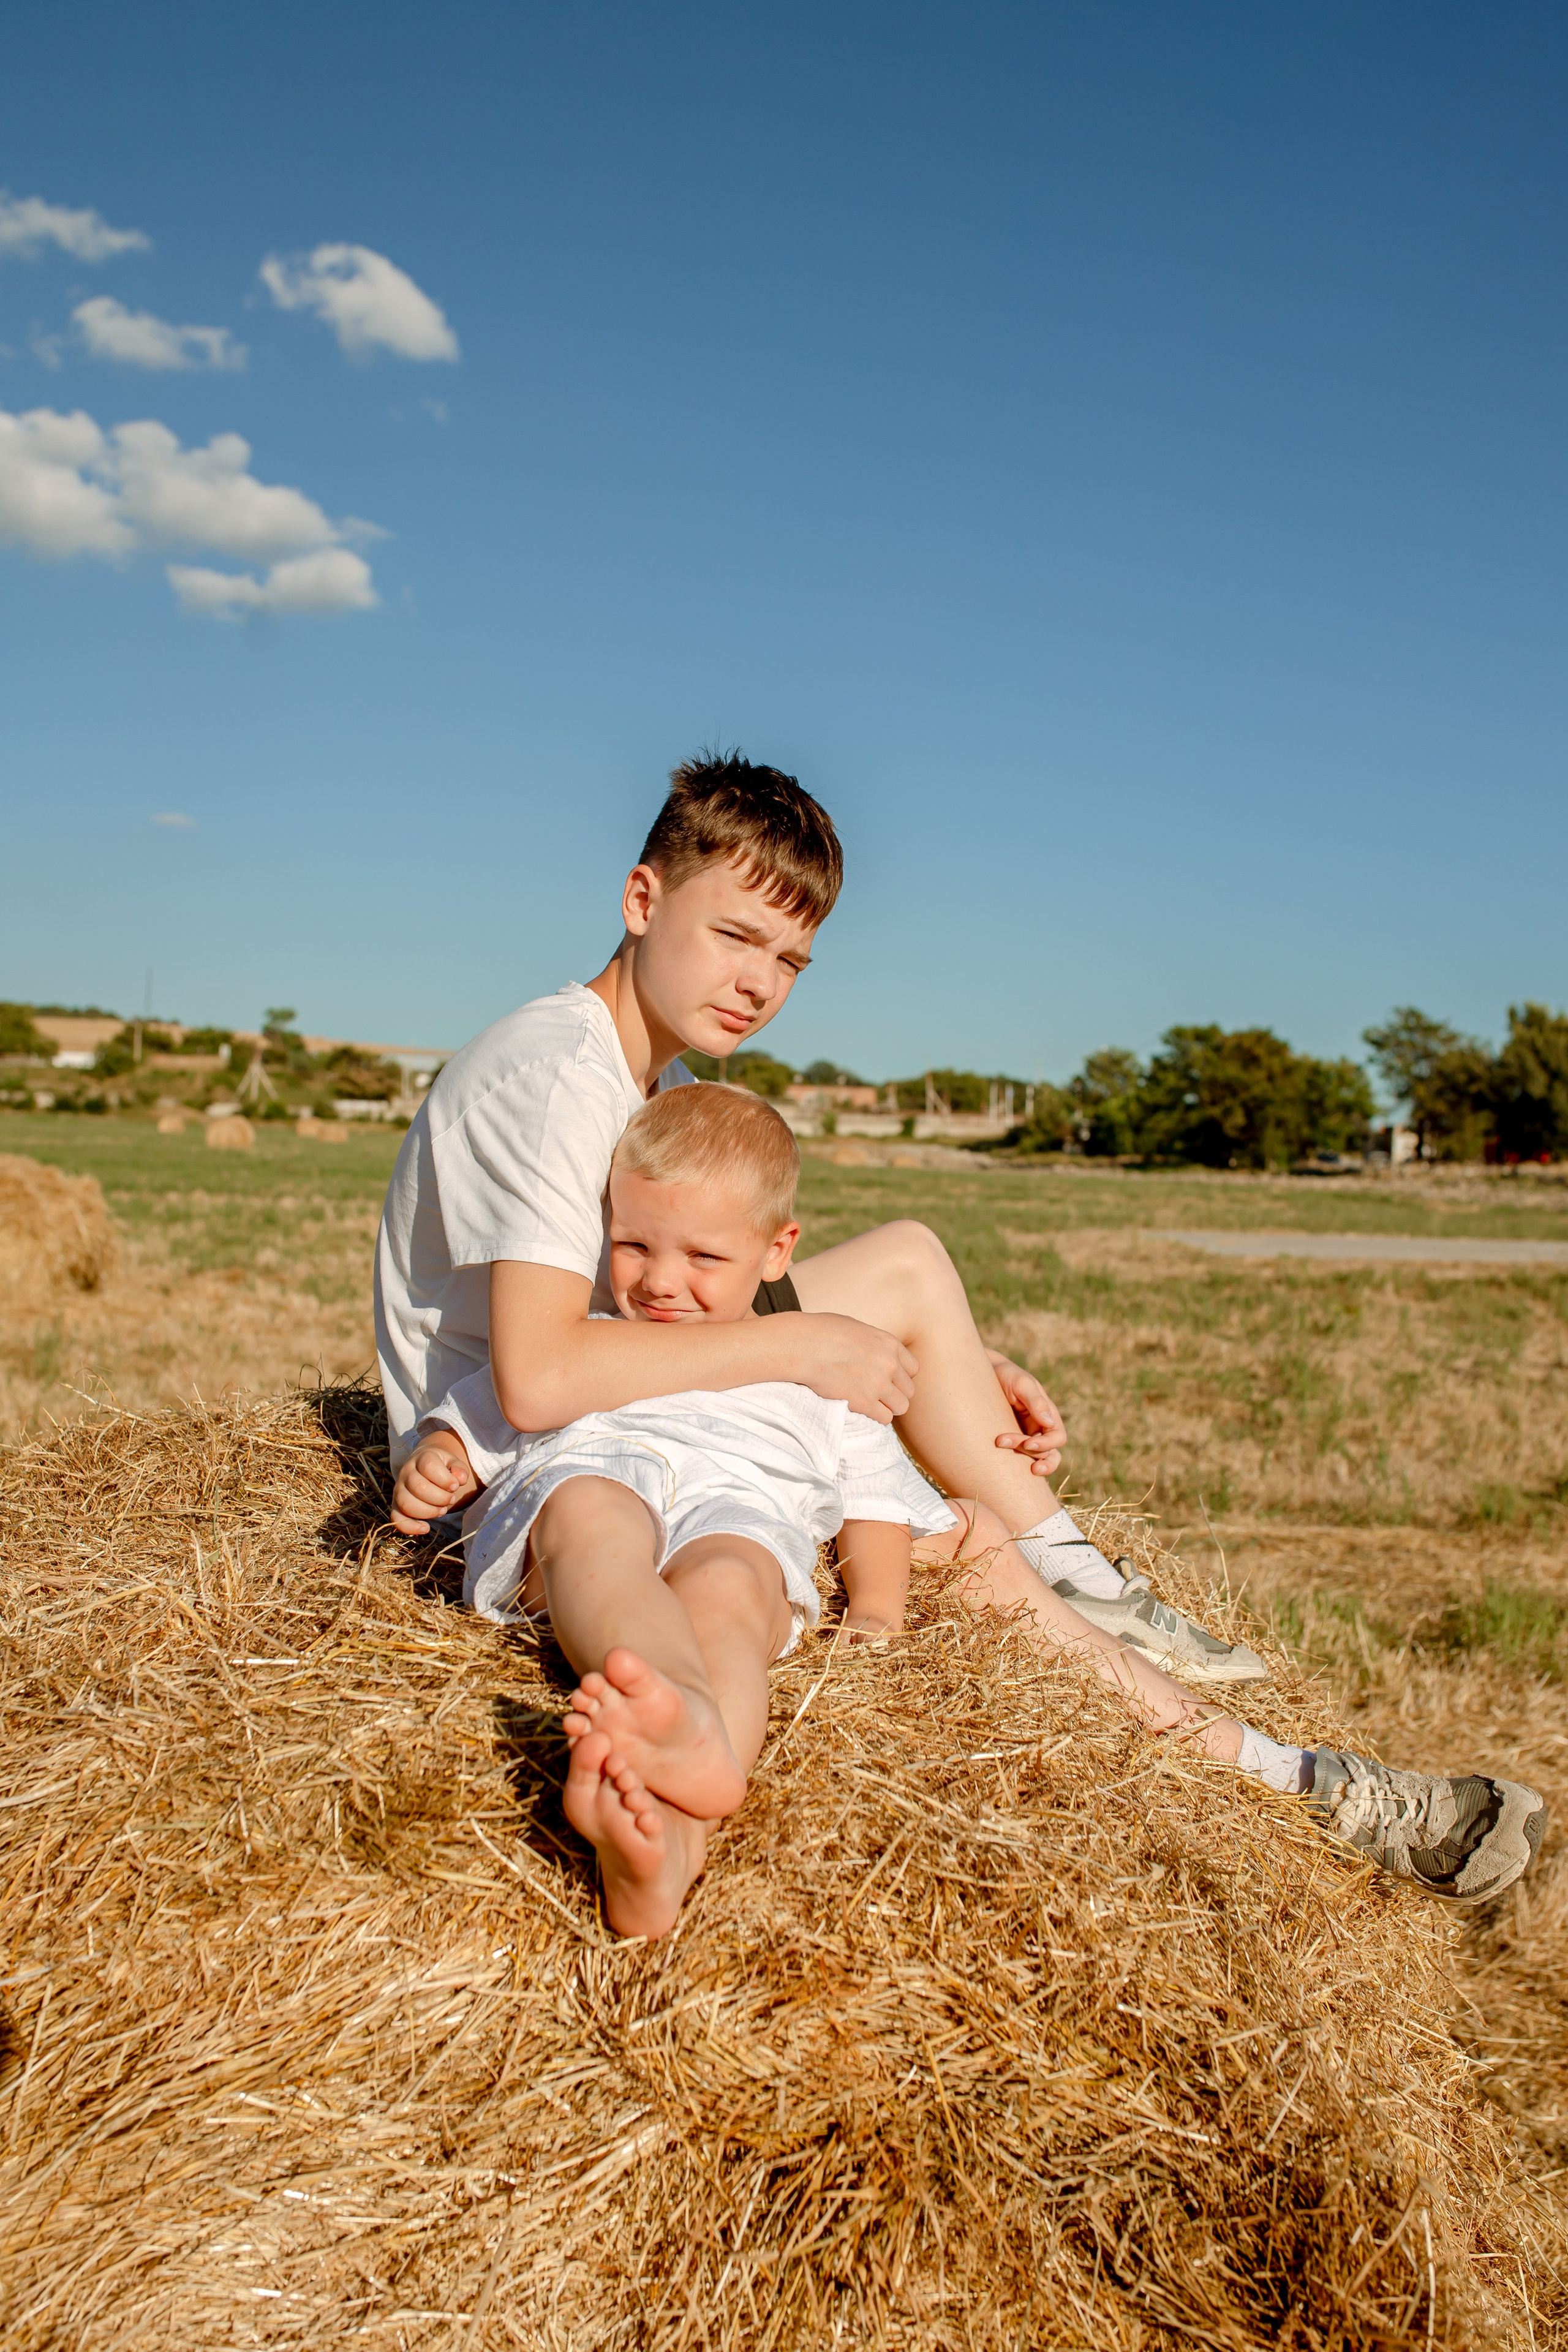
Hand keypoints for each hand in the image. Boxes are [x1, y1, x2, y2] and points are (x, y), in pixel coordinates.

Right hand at [390, 1435, 479, 1534]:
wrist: (422, 1465)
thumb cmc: (441, 1466)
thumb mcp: (452, 1462)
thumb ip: (460, 1469)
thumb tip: (461, 1479)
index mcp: (422, 1458)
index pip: (429, 1467)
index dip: (445, 1479)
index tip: (455, 1486)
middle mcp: (406, 1472)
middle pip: (419, 1487)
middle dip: (440, 1498)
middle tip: (451, 1499)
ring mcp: (399, 1489)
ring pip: (407, 1503)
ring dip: (429, 1511)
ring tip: (442, 1510)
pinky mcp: (396, 1504)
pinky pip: (396, 1518)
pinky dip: (410, 1527)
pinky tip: (425, 1528)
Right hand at [790, 1312, 918, 1423]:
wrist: (803, 1346)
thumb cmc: (821, 1332)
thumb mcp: (856, 1329)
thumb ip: (873, 1344)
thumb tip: (873, 1352)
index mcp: (889, 1343)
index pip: (913, 1368)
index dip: (900, 1376)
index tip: (887, 1379)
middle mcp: (889, 1364)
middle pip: (909, 1390)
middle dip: (895, 1393)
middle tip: (877, 1394)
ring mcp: (878, 1384)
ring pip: (901, 1407)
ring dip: (888, 1407)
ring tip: (871, 1403)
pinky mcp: (864, 1402)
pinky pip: (884, 1419)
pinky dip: (876, 1417)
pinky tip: (862, 1409)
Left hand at [986, 1349, 1065, 1476]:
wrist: (984, 1374)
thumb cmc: (1007, 1375)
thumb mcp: (1021, 1383)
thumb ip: (1035, 1401)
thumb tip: (1049, 1422)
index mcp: (1047, 1414)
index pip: (1057, 1437)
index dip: (1046, 1444)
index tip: (1027, 1442)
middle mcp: (1040, 1428)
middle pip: (1049, 1452)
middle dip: (1036, 1456)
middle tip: (1014, 1451)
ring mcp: (1026, 1435)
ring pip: (1035, 1458)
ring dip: (1027, 1463)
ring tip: (1013, 1471)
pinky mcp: (1012, 1440)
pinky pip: (1019, 1456)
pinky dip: (1015, 1463)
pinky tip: (1002, 1465)